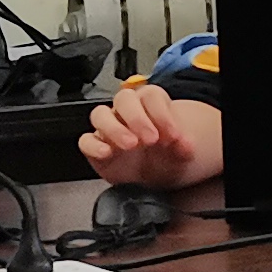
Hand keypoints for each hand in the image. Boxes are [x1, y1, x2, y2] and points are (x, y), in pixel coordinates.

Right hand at [77, 82, 222, 188]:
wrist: (154, 175)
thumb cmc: (165, 155)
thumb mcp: (180, 152)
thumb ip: (184, 146)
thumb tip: (185, 144)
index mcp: (150, 105)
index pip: (151, 95)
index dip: (162, 113)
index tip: (173, 135)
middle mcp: (126, 112)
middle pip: (124, 98)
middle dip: (138, 118)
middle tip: (151, 140)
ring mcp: (108, 127)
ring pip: (100, 115)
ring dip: (115, 128)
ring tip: (131, 145)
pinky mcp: (95, 146)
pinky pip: (86, 140)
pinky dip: (94, 145)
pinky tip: (107, 153)